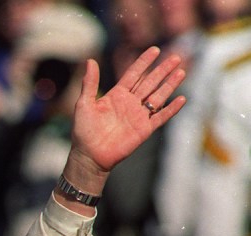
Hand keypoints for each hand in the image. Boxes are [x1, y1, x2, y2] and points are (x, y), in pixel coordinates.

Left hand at [68, 47, 185, 181]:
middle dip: (162, 70)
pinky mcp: (144, 130)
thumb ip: (89, 83)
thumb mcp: (84, 104)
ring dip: (170, 85)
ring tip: (181, 72)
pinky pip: (161, 117)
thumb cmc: (84, 131)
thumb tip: (90, 60)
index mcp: (116, 95)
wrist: (89, 156)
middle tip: (176, 57)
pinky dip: (171, 109)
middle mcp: (130, 103)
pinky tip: (181, 99)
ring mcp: (138, 116)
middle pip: (150, 83)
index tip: (155, 50)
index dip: (144, 62)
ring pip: (158, 97)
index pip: (133, 74)